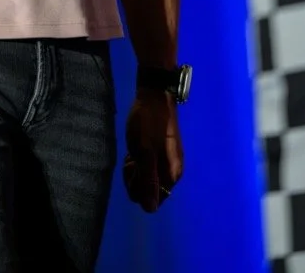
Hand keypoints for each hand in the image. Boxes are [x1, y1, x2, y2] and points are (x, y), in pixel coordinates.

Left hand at [122, 90, 183, 212]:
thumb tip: (150, 209)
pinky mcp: (161, 152)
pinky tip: (135, 147)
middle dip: (135, 178)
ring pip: (146, 178)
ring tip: (132, 151)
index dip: (138, 188)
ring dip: (136, 169)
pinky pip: (148, 167)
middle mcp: (172, 172)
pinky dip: (138, 161)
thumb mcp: (144, 152)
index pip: (152, 200)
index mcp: (171, 175)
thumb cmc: (148, 123)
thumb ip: (148, 180)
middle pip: (148, 190)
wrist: (154, 95)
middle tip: (131, 157)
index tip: (133, 169)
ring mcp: (167, 161)